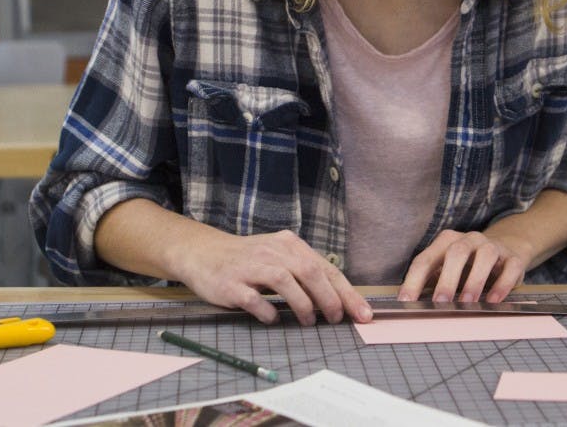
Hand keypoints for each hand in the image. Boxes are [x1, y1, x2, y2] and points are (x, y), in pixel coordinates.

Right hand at [177, 228, 373, 326]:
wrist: (202, 253)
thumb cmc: (247, 259)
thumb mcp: (278, 256)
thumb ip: (303, 271)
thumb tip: (336, 298)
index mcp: (288, 245)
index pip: (325, 268)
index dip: (347, 292)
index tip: (363, 313)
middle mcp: (272, 251)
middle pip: (309, 271)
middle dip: (330, 298)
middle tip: (337, 319)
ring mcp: (251, 266)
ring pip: (285, 281)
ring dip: (303, 304)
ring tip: (310, 322)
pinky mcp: (231, 283)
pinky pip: (254, 299)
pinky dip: (268, 311)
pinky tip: (275, 320)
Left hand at [397, 229, 526, 303]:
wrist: (505, 250)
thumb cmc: (468, 266)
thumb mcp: (448, 271)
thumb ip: (432, 284)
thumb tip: (412, 307)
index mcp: (446, 242)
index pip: (426, 259)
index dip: (414, 280)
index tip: (406, 301)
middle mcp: (468, 239)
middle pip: (456, 253)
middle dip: (446, 279)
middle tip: (439, 302)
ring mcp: (492, 246)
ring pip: (484, 256)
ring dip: (474, 280)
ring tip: (467, 303)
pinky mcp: (513, 258)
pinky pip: (509, 268)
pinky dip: (502, 284)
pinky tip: (493, 300)